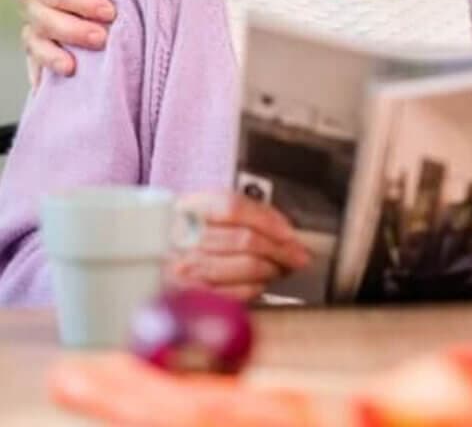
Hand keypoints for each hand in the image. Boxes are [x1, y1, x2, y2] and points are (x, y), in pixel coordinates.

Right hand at [167, 191, 311, 302]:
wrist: (140, 260)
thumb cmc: (183, 234)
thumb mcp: (203, 208)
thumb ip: (241, 210)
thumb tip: (282, 226)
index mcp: (189, 207)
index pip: (235, 207)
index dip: (269, 219)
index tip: (290, 231)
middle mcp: (183, 238)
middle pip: (245, 240)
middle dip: (281, 248)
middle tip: (298, 254)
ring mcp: (183, 269)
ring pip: (244, 266)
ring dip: (272, 268)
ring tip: (283, 267)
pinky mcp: (188, 297)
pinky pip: (233, 293)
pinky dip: (255, 288)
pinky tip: (262, 282)